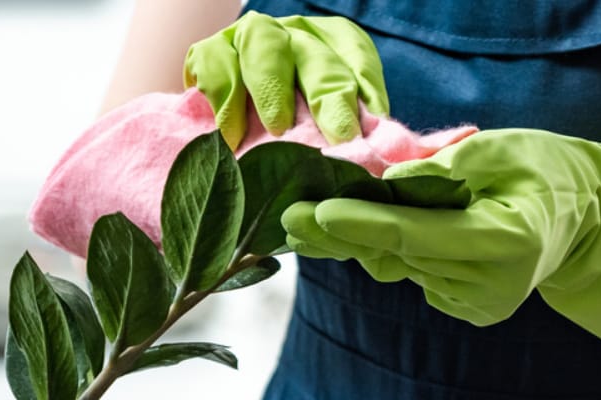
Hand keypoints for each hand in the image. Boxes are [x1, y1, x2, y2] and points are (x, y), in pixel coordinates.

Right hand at [185, 13, 389, 146]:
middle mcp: (298, 35)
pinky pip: (213, 57)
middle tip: (336, 138)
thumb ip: (361, 137)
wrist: (243, 133)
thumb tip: (387, 163)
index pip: (357, 61)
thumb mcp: (338, 131)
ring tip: (278, 130)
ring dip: (271, 88)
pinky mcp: (213, 49)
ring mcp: (253, 37)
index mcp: (338, 47)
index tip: (363, 135)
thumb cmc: (305, 134)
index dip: (364, 94)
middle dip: (326, 97)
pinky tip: (230, 133)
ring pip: (262, 43)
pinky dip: (222, 95)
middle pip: (314, 55)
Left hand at [284, 128, 600, 373]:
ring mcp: (482, 304)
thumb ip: (441, 169)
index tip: (315, 212)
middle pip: (400, 256)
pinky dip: (394, 252)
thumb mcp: (500, 150)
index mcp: (508, 242)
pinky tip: (383, 231)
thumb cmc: (543, 170)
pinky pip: (414, 276)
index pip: (420, 235)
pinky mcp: (471, 311)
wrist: (586, 217)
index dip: (364, 223)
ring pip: (400, 268)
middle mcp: (494, 284)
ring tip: (318, 219)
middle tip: (287, 219)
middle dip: (342, 234)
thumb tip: (382, 183)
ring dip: (361, 241)